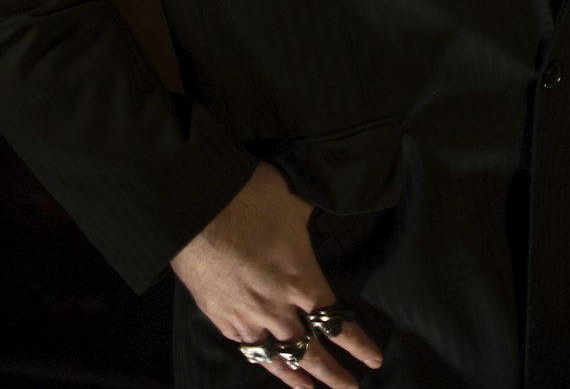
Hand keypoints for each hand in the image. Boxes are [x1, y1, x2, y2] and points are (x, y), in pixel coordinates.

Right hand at [170, 161, 383, 386]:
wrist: (195, 209)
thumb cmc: (249, 198)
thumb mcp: (293, 199)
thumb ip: (309, 215)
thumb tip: (322, 203)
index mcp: (302, 281)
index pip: (337, 323)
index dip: (358, 344)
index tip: (374, 359)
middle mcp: (278, 308)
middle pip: (310, 352)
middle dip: (333, 374)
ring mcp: (247, 317)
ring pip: (277, 358)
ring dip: (297, 376)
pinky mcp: (221, 316)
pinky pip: (248, 348)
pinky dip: (262, 360)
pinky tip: (268, 363)